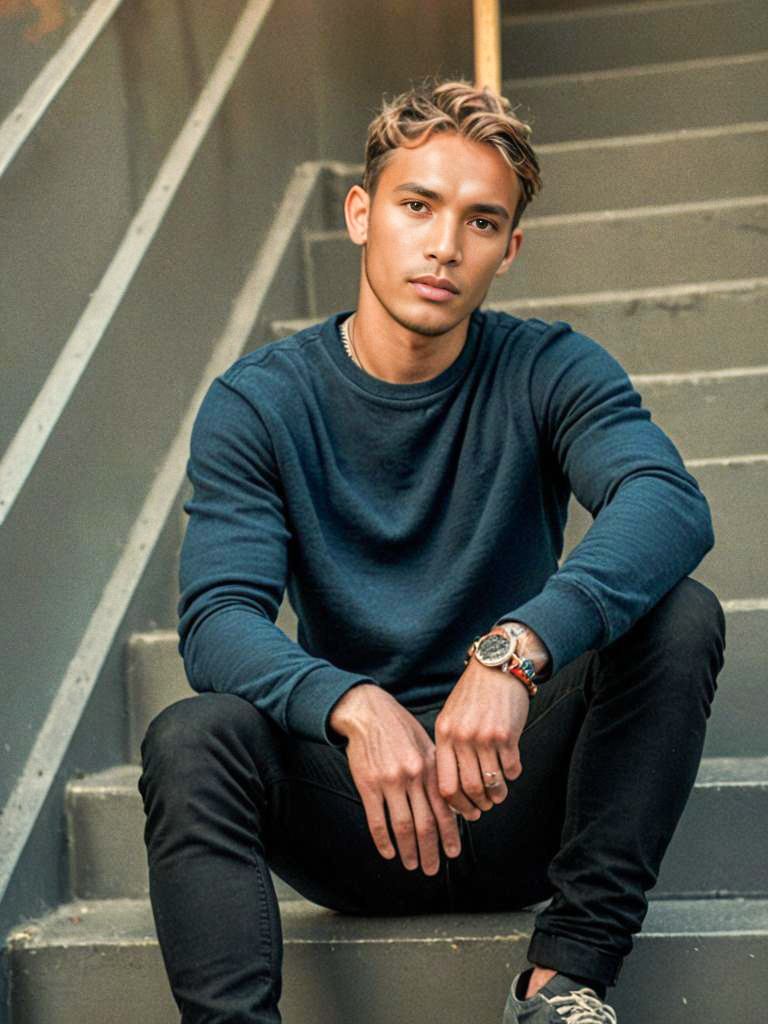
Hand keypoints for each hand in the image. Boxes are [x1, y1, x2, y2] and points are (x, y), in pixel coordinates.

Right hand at [330, 684, 460, 874]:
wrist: (368, 712)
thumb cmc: (399, 727)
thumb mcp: (426, 743)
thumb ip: (438, 770)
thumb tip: (451, 799)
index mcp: (430, 767)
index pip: (444, 809)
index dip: (449, 834)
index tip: (452, 853)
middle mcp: (413, 777)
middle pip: (425, 823)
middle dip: (431, 850)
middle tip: (433, 868)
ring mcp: (390, 782)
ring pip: (403, 825)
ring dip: (409, 850)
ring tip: (412, 865)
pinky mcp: (368, 785)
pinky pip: (377, 819)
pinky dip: (383, 839)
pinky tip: (388, 852)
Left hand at [434, 655, 531, 816]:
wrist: (496, 668)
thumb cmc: (472, 696)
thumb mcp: (450, 718)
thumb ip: (449, 747)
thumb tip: (452, 789)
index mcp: (444, 735)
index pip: (445, 784)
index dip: (457, 805)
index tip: (467, 812)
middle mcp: (462, 737)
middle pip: (470, 788)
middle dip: (480, 805)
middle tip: (486, 806)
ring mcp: (484, 737)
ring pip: (492, 783)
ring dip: (498, 794)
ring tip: (499, 794)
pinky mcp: (507, 735)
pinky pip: (511, 769)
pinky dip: (512, 775)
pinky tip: (511, 770)